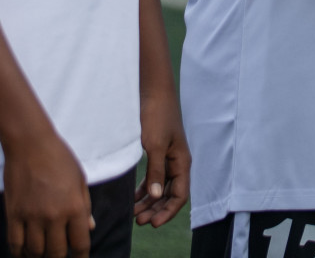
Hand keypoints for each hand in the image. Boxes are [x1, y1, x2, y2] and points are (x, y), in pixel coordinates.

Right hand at [3, 130, 93, 257]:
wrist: (30, 143)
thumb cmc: (59, 158)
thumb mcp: (80, 179)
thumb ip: (85, 205)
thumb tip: (90, 228)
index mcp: (75, 207)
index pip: (80, 244)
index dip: (81, 257)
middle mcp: (55, 215)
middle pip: (56, 253)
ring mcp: (32, 216)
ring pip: (35, 252)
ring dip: (39, 257)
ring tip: (42, 255)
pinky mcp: (13, 214)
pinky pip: (15, 243)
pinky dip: (19, 253)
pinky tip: (24, 253)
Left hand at [135, 85, 189, 227]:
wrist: (152, 91)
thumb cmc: (157, 116)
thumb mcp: (155, 145)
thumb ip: (156, 171)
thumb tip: (154, 196)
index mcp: (181, 162)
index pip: (179, 195)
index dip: (168, 211)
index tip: (153, 223)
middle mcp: (176, 162)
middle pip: (169, 194)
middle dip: (156, 209)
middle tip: (139, 222)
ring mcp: (167, 157)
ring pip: (160, 187)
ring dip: (149, 201)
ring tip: (134, 214)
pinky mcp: (156, 152)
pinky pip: (152, 177)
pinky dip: (144, 189)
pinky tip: (133, 198)